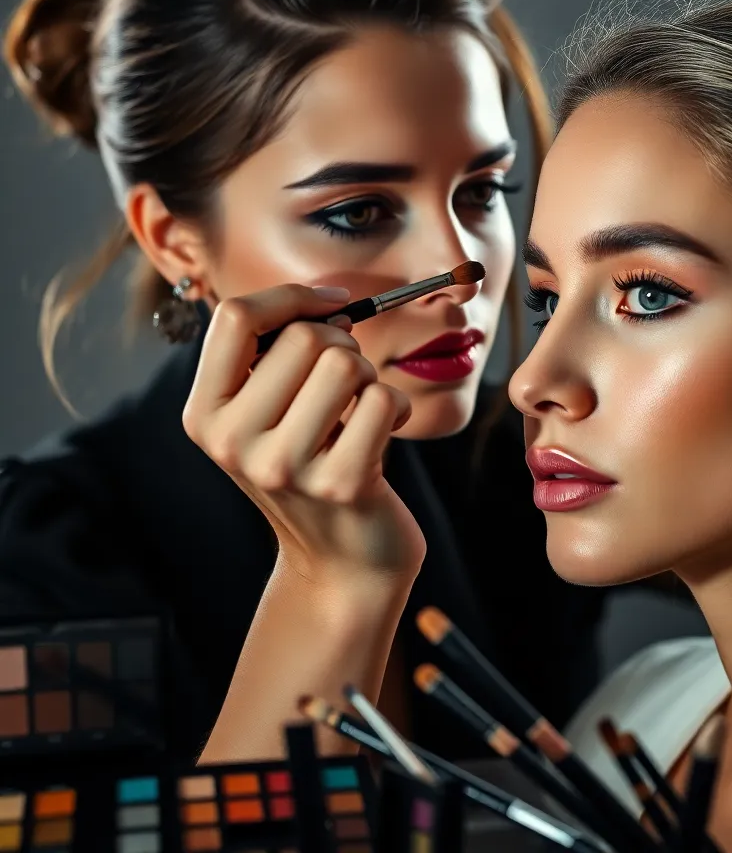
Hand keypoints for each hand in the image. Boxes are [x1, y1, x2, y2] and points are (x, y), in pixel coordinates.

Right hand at [182, 284, 426, 585]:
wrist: (342, 563)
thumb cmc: (312, 468)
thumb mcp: (266, 416)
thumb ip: (271, 356)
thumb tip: (322, 299)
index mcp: (205, 414)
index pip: (235, 317)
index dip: (293, 297)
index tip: (332, 304)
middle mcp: (232, 442)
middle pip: (304, 337)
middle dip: (343, 343)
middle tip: (347, 381)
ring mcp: (284, 467)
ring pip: (346, 364)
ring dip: (369, 376)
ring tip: (361, 409)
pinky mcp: (340, 483)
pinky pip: (383, 399)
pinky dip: (397, 406)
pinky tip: (384, 432)